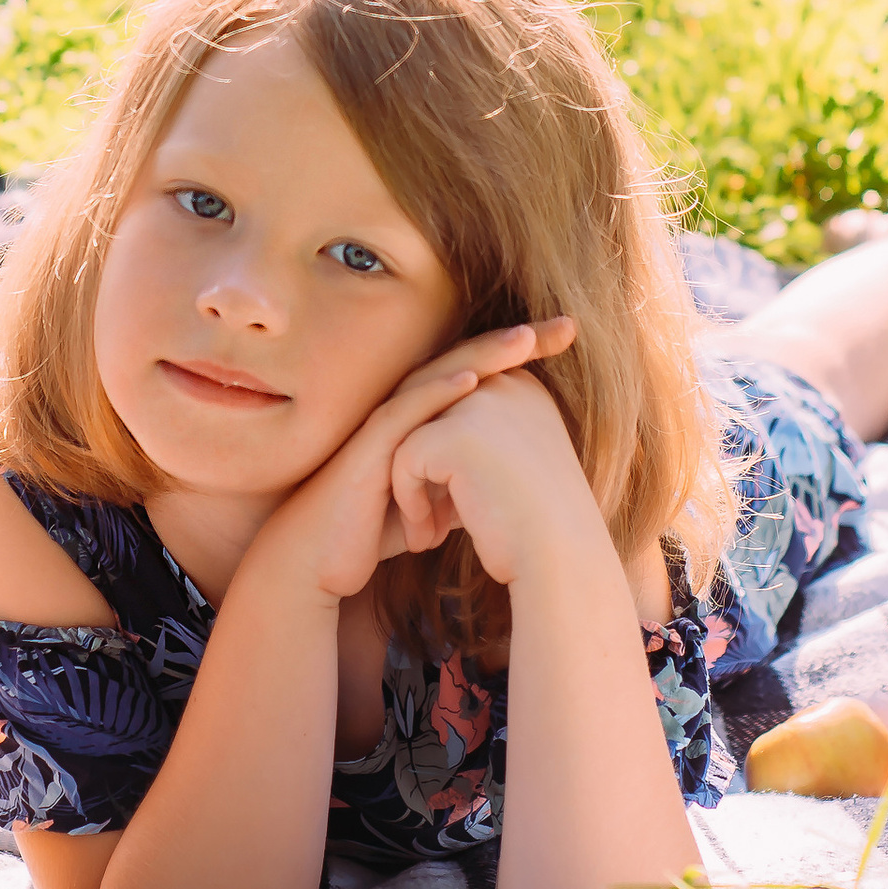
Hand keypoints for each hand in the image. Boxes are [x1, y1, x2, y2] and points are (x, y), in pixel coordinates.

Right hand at [253, 318, 578, 605]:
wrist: (318, 562)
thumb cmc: (370, 531)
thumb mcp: (432, 503)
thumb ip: (459, 483)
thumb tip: (493, 485)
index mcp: (426, 419)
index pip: (483, 376)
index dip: (525, 358)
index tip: (569, 339)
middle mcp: (407, 411)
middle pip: (469, 363)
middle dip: (518, 343)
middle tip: (567, 325)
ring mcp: (385, 425)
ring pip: (439, 377)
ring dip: (484, 356)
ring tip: (526, 338)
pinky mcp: (366, 448)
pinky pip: (404, 413)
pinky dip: (438, 393)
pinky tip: (470, 380)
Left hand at [387, 361, 606, 588]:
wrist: (562, 561)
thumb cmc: (538, 529)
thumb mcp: (511, 470)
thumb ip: (478, 442)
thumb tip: (426, 438)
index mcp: (521, 387)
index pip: (453, 402)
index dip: (442, 455)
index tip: (453, 507)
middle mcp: (503, 384)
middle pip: (428, 413)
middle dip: (422, 468)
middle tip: (429, 520)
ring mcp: (479, 404)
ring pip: (410, 435)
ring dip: (412, 487)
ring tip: (425, 532)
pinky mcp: (453, 434)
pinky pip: (405, 459)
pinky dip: (409, 501)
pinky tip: (427, 539)